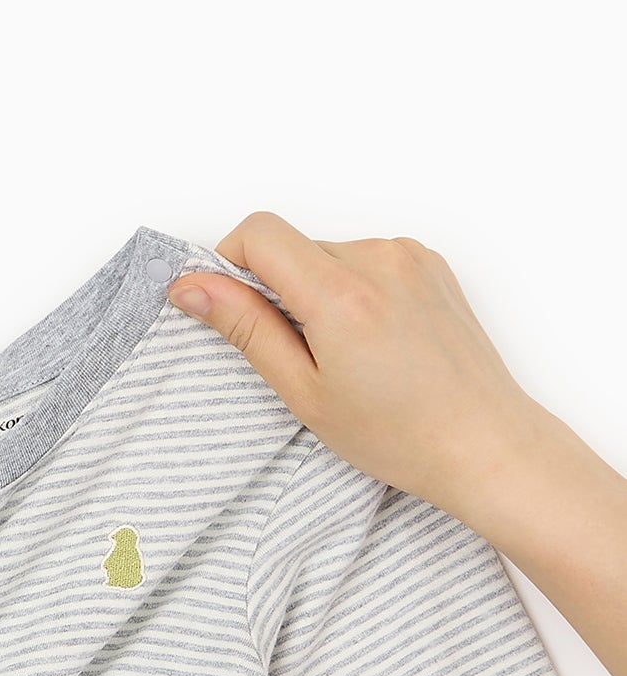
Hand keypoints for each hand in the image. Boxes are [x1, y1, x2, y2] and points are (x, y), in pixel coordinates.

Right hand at [166, 209, 542, 514]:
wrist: (483, 442)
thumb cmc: (399, 434)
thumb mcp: (304, 392)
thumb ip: (246, 329)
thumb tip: (192, 286)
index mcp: (342, 293)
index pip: (260, 232)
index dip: (230, 264)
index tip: (232, 307)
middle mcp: (380, 259)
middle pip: (294, 245)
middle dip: (280, 290)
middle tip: (302, 356)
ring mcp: (410, 256)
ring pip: (329, 254)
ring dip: (319, 291)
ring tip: (348, 353)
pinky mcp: (430, 262)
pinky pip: (367, 259)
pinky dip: (355, 290)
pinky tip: (376, 340)